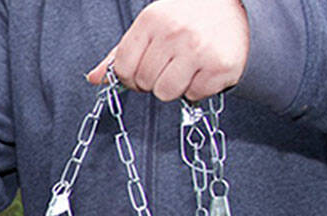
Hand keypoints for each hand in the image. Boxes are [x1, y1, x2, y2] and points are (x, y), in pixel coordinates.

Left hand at [86, 0, 249, 102]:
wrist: (232, 7)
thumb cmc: (184, 19)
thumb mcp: (150, 27)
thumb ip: (121, 54)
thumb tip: (94, 78)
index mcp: (152, 20)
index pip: (124, 68)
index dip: (129, 77)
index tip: (142, 71)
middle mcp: (174, 33)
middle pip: (144, 83)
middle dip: (153, 80)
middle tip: (170, 65)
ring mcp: (198, 50)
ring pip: (166, 93)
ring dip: (174, 87)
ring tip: (186, 68)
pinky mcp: (220, 66)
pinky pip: (194, 96)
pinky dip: (198, 88)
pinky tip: (204, 69)